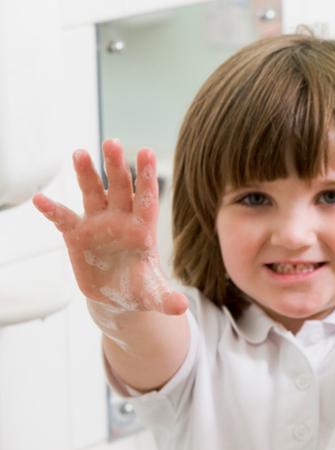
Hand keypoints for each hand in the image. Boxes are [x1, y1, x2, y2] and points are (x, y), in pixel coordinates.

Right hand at [32, 139, 187, 314]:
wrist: (117, 296)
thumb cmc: (140, 289)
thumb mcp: (152, 295)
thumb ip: (165, 298)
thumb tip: (179, 307)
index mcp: (142, 229)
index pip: (146, 198)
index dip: (147, 177)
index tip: (147, 152)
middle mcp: (120, 219)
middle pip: (119, 188)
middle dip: (116, 166)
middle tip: (113, 142)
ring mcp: (97, 224)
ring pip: (92, 193)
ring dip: (86, 174)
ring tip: (79, 153)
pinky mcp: (77, 235)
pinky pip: (63, 218)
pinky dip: (52, 210)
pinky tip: (40, 199)